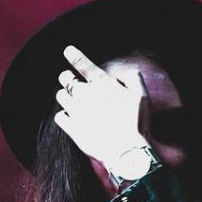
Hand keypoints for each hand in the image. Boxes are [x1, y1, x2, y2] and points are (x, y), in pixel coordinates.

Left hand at [54, 44, 151, 167]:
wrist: (125, 151)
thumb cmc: (136, 123)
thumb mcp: (142, 97)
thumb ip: (135, 80)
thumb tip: (131, 72)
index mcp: (102, 84)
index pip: (84, 65)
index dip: (75, 56)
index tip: (68, 50)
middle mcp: (85, 95)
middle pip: (66, 79)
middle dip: (66, 77)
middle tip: (68, 78)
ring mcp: (76, 112)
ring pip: (61, 96)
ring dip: (64, 94)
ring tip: (68, 97)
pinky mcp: (72, 129)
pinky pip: (59, 117)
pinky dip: (62, 115)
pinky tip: (68, 117)